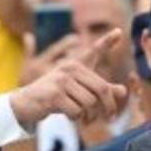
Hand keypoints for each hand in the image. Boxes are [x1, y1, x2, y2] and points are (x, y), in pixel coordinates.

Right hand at [10, 29, 127, 127]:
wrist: (26, 103)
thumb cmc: (56, 97)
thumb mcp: (78, 91)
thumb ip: (99, 90)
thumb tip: (124, 90)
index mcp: (76, 64)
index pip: (94, 51)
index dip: (107, 42)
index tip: (119, 32)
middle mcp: (69, 68)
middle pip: (102, 88)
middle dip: (109, 107)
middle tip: (110, 118)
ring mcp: (61, 80)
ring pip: (90, 103)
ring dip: (90, 116)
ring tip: (84, 118)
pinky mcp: (54, 95)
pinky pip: (77, 111)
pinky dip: (76, 118)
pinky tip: (69, 116)